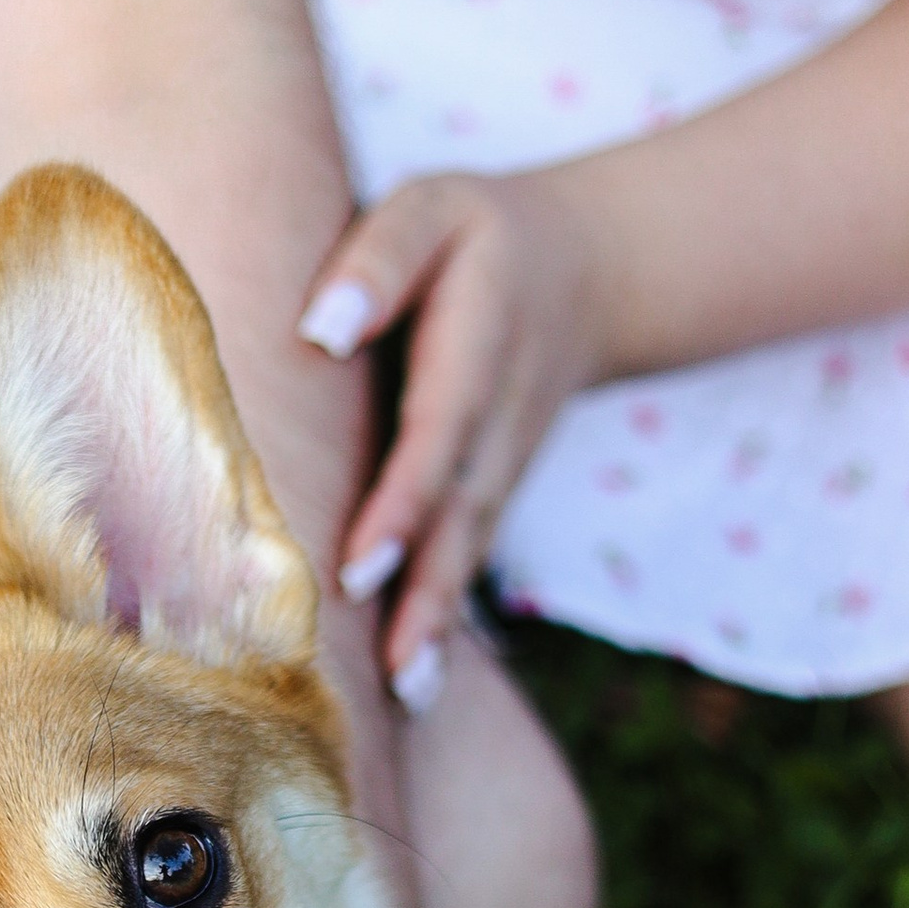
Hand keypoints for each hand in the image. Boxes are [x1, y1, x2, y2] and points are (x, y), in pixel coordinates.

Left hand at [299, 170, 604, 703]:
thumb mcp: (432, 208)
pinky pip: (466, 559)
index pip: (436, 436)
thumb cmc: (478, 235)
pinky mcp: (489, 492)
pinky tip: (413, 688)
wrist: (591, 270)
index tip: (359, 565)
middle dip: (426, 593)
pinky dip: (443, 621)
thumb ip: (381, 259)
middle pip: (460, 517)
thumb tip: (318, 330)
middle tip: (390, 669)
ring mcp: (501, 466)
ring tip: (404, 699)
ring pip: (468, 551)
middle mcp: (496, 423)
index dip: (402, 504)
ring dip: (438, 625)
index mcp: (478, 349)